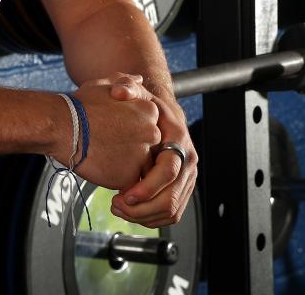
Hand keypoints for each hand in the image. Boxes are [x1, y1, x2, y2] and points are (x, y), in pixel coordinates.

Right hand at [67, 74, 161, 189]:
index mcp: (150, 110)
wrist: (62, 126)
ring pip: (141, 167)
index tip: (114, 131)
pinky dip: (117, 178)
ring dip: (126, 165)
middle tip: (108, 145)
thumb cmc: (81, 105)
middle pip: (149, 148)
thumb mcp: (106, 84)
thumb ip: (126, 82)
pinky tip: (101, 165)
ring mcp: (143, 155)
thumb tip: (139, 80)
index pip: (150, 127)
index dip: (131, 131)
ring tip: (104, 155)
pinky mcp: (130, 175)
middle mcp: (152, 132)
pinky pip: (129, 181)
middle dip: (131, 149)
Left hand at [108, 86, 197, 227]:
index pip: (168, 171)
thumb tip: (121, 91)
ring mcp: (186, 178)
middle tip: (117, 205)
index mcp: (179, 140)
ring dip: (143, 216)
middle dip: (142, 208)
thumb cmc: (146, 106)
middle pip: (171, 198)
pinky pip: (171, 213)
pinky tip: (130, 210)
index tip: (124, 195)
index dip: (146, 187)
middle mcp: (187, 162)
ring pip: (172, 210)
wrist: (160, 114)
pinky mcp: (181, 190)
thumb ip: (127, 88)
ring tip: (119, 208)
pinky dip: (150, 218)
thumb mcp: (136, 92)